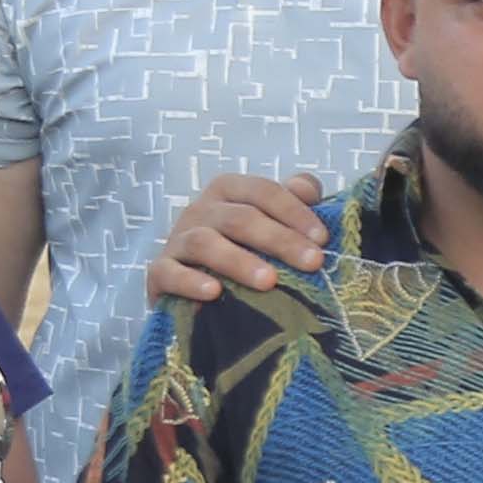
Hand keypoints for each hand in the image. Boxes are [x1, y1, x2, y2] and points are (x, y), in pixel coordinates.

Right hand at [142, 167, 331, 307]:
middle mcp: (201, 210)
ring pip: (205, 243)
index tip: (323, 239)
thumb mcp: (267, 223)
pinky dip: (191, 282)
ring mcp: (178, 240)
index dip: (295, 212)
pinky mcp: (159, 273)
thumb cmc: (239, 252)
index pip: (263, 192)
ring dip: (239, 261)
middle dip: (279, 239)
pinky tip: (214, 293)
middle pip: (240, 218)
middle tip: (312, 263)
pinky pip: (170, 273)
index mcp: (228, 191)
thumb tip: (310, 189)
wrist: (190, 291)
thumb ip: (290, 201)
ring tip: (269, 282)